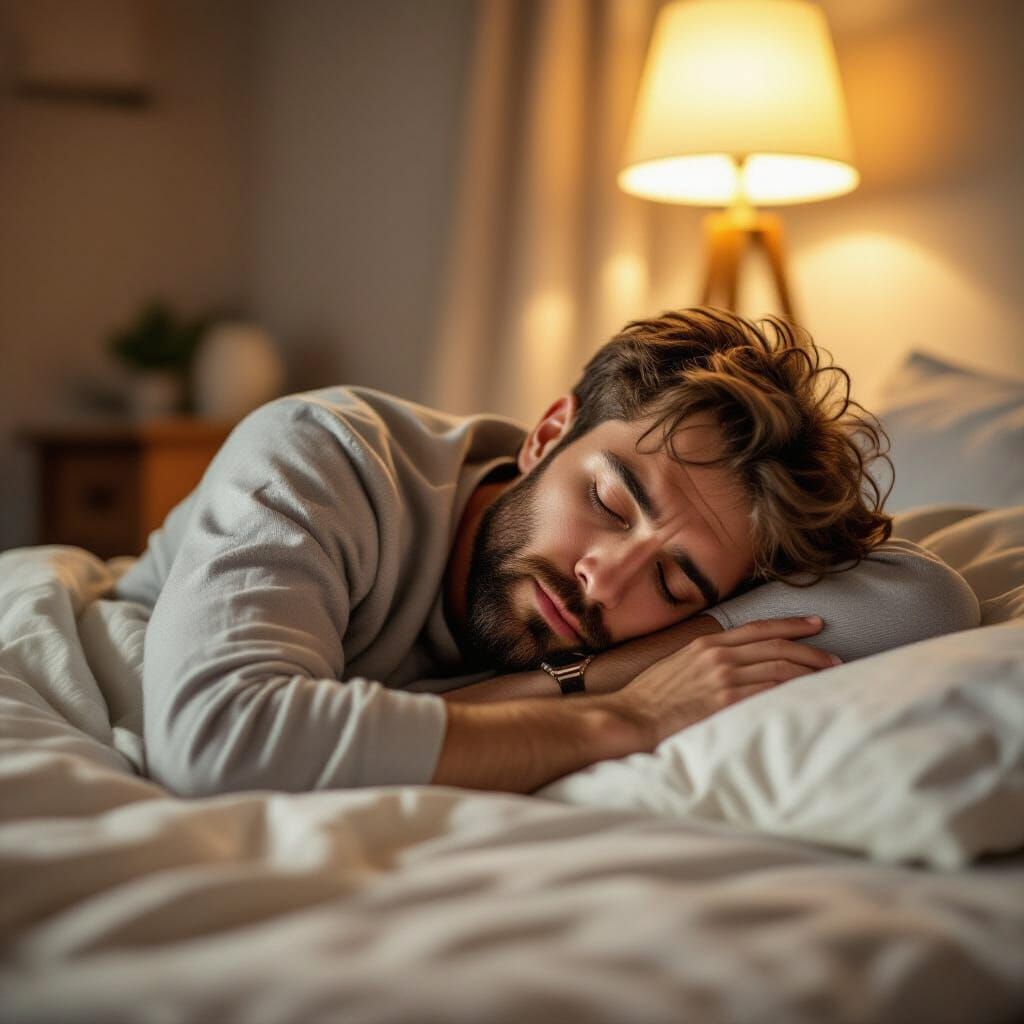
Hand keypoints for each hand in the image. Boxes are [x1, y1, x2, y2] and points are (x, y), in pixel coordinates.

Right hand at [597, 616, 837, 751]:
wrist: (632, 714)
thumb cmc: (652, 696)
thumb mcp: (679, 664)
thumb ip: (706, 659)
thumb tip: (732, 662)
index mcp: (707, 642)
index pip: (759, 628)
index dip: (792, 624)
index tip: (816, 624)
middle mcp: (718, 654)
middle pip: (777, 646)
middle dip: (811, 651)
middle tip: (834, 659)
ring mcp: (722, 676)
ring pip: (779, 667)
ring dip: (810, 672)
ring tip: (830, 678)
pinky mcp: (724, 700)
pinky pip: (769, 691)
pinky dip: (792, 690)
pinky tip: (808, 695)